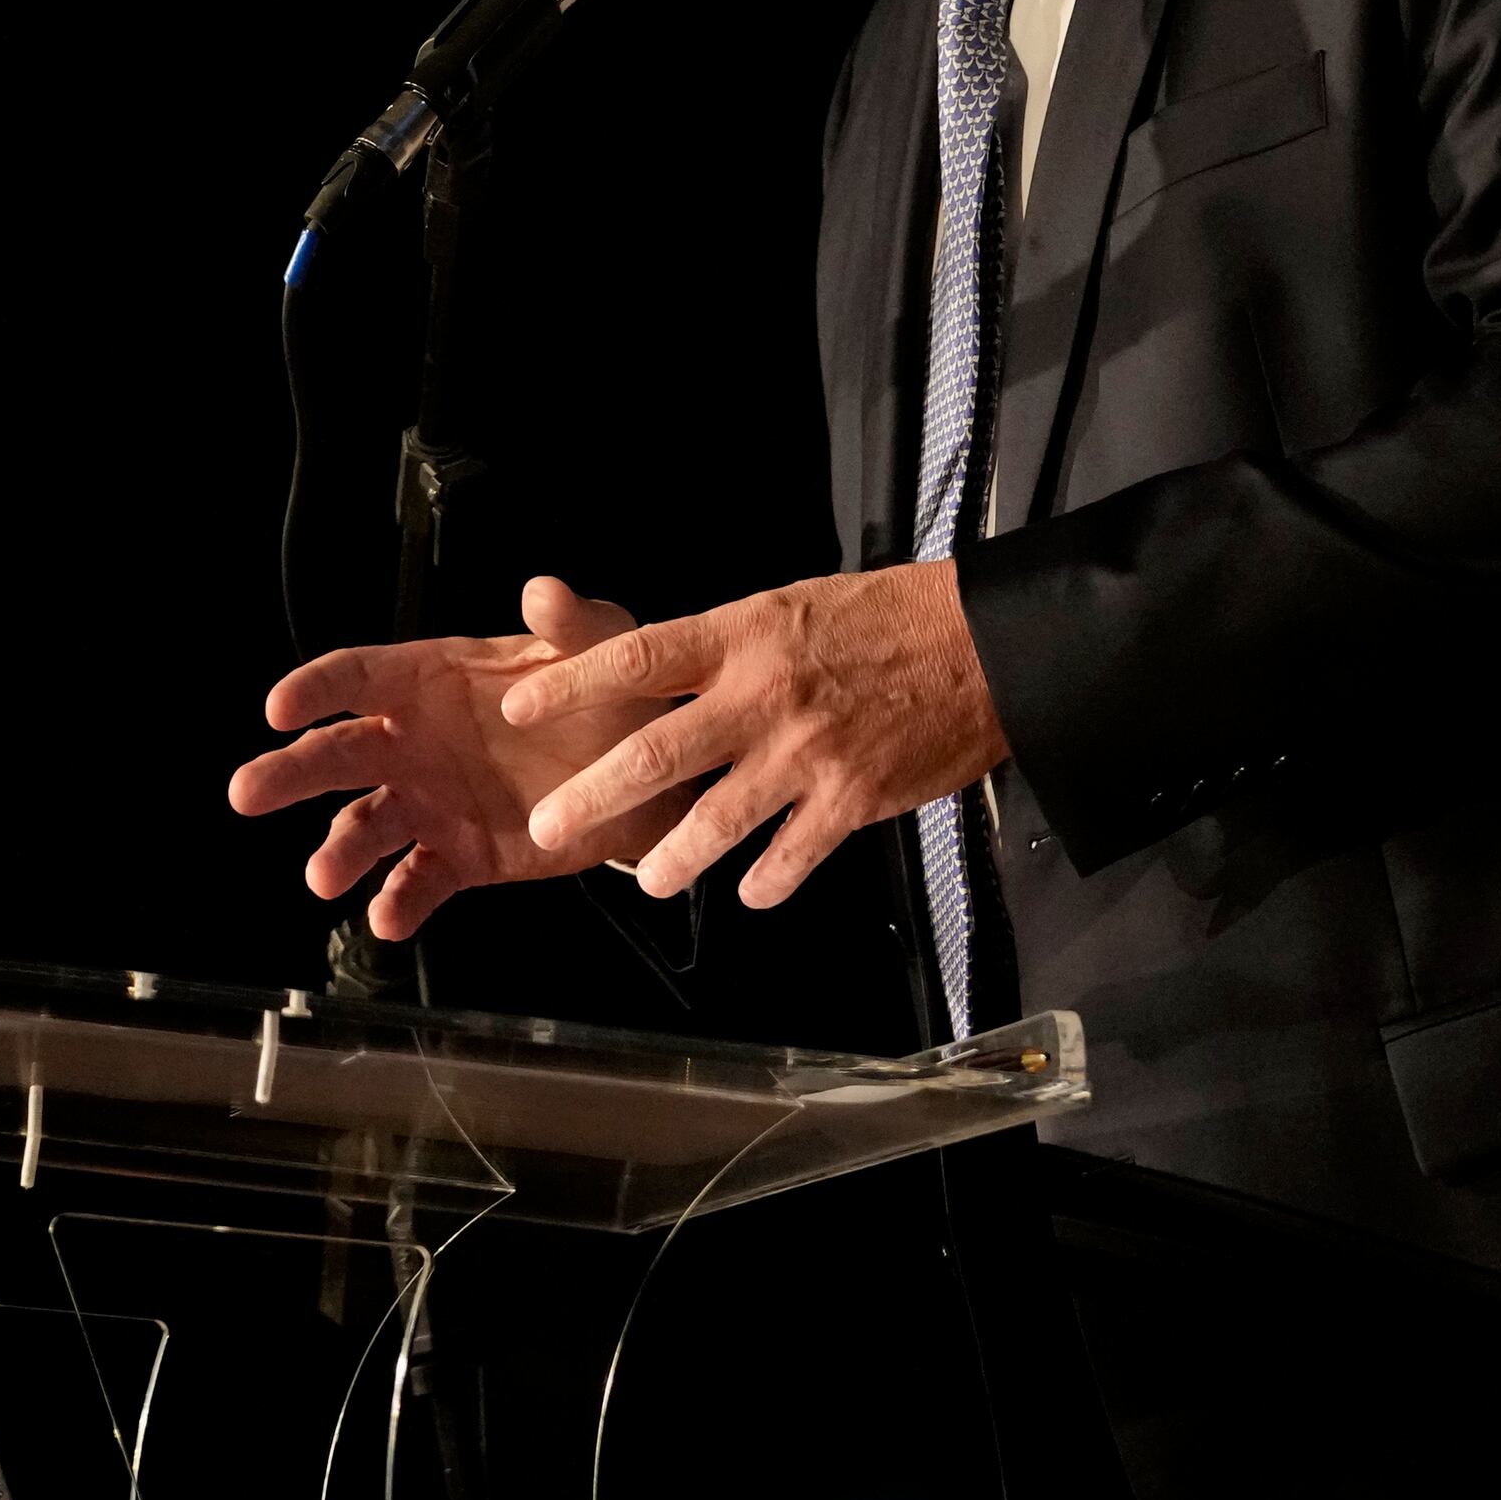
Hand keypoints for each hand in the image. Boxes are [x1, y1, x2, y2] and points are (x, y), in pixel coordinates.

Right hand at [227, 578, 694, 940]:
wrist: (649, 777)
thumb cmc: (610, 696)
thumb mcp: (600, 646)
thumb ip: (570, 621)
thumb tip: (542, 590)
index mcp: (429, 679)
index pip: (357, 678)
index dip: (313, 690)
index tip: (279, 709)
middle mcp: (414, 742)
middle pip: (336, 754)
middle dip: (288, 773)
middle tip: (247, 793)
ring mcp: (430, 802)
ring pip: (366, 825)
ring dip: (339, 851)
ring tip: (324, 878)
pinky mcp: (459, 856)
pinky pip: (418, 881)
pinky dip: (398, 902)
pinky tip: (385, 918)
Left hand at [498, 559, 1008, 910]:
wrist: (981, 647)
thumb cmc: (883, 617)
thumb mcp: (787, 606)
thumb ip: (722, 648)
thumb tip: (656, 675)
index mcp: (741, 636)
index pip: (635, 658)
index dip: (571, 684)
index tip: (518, 705)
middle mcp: (763, 696)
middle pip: (656, 753)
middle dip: (592, 796)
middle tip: (546, 827)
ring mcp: (807, 754)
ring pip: (718, 819)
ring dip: (675, 857)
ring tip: (647, 879)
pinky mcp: (854, 800)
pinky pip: (795, 853)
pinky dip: (768, 880)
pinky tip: (750, 893)